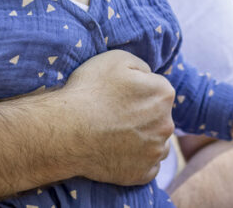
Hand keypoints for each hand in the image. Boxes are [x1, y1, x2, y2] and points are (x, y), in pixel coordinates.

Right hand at [59, 50, 175, 185]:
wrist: (66, 130)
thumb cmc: (90, 91)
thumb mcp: (116, 59)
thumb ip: (141, 66)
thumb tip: (149, 77)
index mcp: (163, 94)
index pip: (158, 89)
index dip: (138, 90)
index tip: (120, 94)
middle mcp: (166, 124)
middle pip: (159, 117)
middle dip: (143, 115)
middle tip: (115, 115)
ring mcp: (155, 152)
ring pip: (156, 142)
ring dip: (143, 139)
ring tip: (116, 135)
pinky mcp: (143, 174)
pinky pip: (146, 166)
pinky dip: (135, 160)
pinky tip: (117, 152)